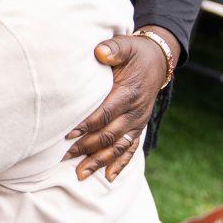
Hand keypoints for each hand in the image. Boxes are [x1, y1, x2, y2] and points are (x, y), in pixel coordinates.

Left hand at [64, 26, 178, 180]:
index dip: (88, 124)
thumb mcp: (125, 45)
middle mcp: (135, 112)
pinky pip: (130, 149)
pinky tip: (109, 177)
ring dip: (99, 161)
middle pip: (110, 135)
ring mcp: (138, 122)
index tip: (68, 133)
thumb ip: (113, 49)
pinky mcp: (138, 127)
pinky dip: (120, 164)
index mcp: (128, 93)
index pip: (106, 113)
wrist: (158, 60)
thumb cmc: (134, 52)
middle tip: (64, 155)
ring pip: (118, 147)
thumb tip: (100, 53)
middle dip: (87, 147)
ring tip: (80, 173)